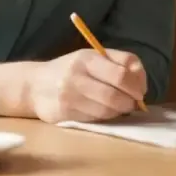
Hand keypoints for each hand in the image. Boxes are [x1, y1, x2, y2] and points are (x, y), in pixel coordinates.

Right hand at [28, 48, 146, 123]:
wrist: (34, 85)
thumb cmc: (70, 69)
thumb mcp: (92, 57)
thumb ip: (119, 62)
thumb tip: (141, 83)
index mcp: (87, 58)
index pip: (121, 73)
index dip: (136, 85)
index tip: (140, 91)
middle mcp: (77, 76)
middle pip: (115, 95)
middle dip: (130, 102)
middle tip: (133, 103)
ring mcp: (70, 96)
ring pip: (106, 110)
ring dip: (119, 111)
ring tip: (119, 107)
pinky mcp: (65, 113)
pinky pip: (95, 119)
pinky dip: (106, 117)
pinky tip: (104, 111)